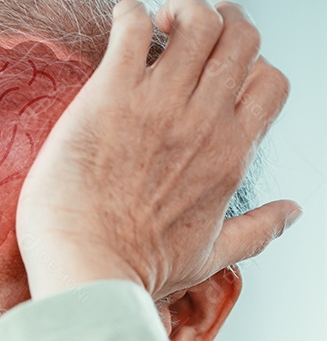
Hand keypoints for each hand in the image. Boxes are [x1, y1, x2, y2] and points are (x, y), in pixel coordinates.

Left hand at [15, 0, 299, 300]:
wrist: (88, 272)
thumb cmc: (138, 271)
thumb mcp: (209, 256)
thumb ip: (256, 231)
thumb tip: (294, 213)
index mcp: (231, 154)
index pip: (268, 81)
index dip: (249, 66)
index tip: (215, 73)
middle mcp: (204, 121)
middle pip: (239, 39)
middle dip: (219, 21)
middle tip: (184, 30)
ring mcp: (159, 103)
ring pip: (197, 22)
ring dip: (180, 11)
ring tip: (155, 24)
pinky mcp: (110, 95)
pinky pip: (132, 28)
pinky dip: (129, 14)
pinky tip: (121, 21)